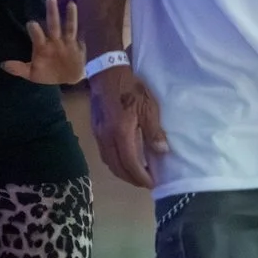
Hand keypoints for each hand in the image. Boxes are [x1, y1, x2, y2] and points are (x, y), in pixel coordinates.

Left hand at [1, 0, 86, 83]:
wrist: (67, 80)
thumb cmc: (47, 74)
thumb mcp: (32, 74)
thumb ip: (19, 68)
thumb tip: (3, 64)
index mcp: (41, 46)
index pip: (37, 36)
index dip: (35, 31)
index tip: (32, 24)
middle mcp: (53, 41)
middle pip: (53, 25)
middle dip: (52, 13)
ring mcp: (66, 42)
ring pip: (68, 27)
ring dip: (70, 16)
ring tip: (71, 4)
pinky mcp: (77, 46)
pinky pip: (79, 35)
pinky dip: (83, 28)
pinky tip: (86, 19)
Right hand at [88, 64, 169, 188]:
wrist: (106, 73)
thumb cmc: (131, 88)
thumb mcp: (148, 107)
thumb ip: (154, 131)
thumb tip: (162, 151)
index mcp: (120, 133)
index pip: (130, 163)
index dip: (141, 176)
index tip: (153, 184)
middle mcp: (106, 138)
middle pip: (117, 167)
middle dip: (131, 179)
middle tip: (146, 183)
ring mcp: (98, 135)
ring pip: (108, 162)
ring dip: (122, 172)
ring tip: (137, 175)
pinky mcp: (96, 131)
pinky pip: (105, 154)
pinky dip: (115, 163)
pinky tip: (125, 161)